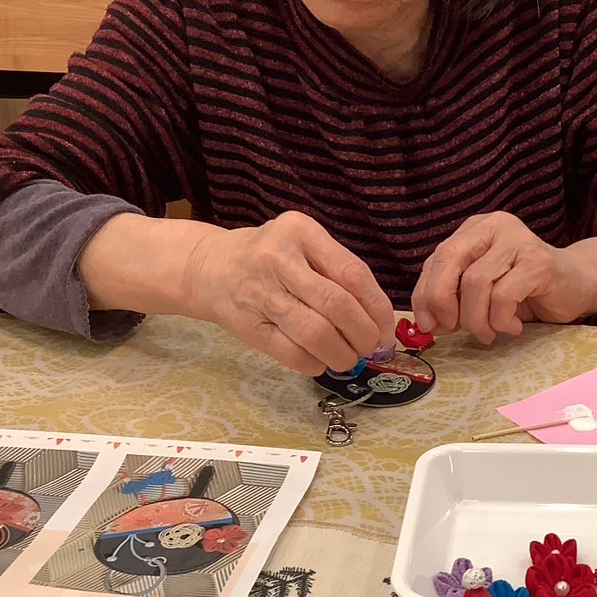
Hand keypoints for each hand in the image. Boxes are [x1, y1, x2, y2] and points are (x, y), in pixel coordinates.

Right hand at [182, 211, 394, 375]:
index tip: (385, 330)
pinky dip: (314, 364)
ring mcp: (259, 292)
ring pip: (315, 333)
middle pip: (336, 305)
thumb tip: (379, 321)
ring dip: (341, 354)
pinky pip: (290, 353)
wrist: (210, 267)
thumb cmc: (270, 258)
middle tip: (369, 347)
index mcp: (301, 231)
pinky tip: (319, 361)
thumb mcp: (303, 245)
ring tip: (347, 358)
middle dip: (363, 335)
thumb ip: (337, 271)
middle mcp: (278, 258)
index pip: (353, 274)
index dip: (377, 309)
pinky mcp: (247, 325)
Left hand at [412, 213, 595, 343]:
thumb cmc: (526, 291)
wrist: (579, 285)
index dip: (425, 294)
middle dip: (441, 301)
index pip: (437, 258)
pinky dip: (501, 320)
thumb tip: (426, 322)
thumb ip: (453, 295)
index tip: (428, 325)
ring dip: (476, 319)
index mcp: (475, 230)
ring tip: (489, 333)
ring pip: (475, 283)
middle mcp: (494, 227)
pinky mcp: (539, 262)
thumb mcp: (482, 290)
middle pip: (449, 260)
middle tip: (451, 329)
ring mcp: (518, 241)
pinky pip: (503, 296)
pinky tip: (512, 327)